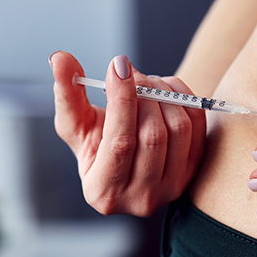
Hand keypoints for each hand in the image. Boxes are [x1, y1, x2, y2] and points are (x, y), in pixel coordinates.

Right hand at [49, 51, 205, 216]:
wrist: (130, 157)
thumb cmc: (96, 144)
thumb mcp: (75, 124)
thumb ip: (67, 93)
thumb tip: (59, 58)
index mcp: (104, 191)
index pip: (120, 142)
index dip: (121, 99)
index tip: (118, 65)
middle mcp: (140, 198)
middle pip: (153, 135)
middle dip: (144, 93)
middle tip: (132, 71)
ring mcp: (172, 187)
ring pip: (178, 128)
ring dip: (163, 93)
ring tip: (145, 81)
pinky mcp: (194, 171)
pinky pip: (197, 125)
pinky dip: (183, 97)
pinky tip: (164, 89)